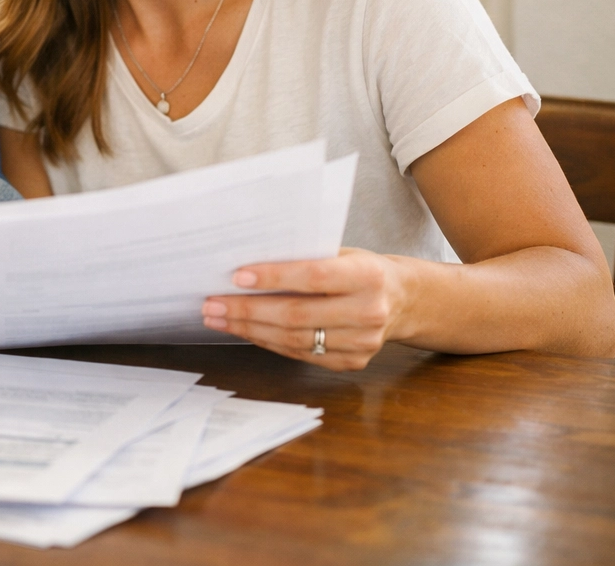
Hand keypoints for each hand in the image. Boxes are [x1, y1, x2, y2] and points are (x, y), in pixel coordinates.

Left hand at [201, 248, 411, 370]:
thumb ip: (304, 258)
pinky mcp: (352, 362)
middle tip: (212, 303)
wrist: (402, 300)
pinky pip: (300, 354)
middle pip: (296, 315)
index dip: (274, 278)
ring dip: (250, 329)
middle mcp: (369, 312)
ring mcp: (362, 343)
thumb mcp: (342, 253)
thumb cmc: (361, 269)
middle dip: (247, 310)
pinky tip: (246, 331)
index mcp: (367, 276)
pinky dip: (268, 342)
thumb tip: (247, 264)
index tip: (237, 277)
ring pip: (294, 340)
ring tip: (218, 318)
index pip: (313, 277)